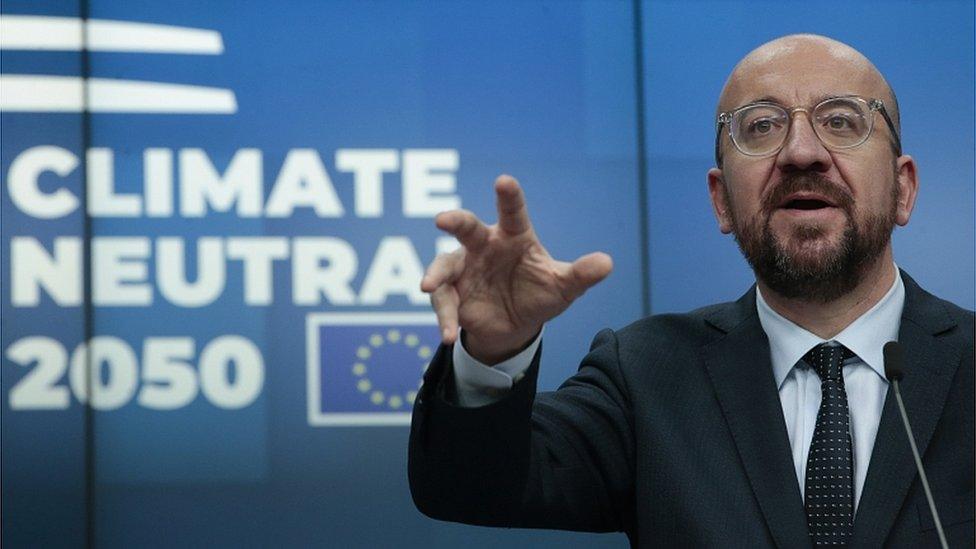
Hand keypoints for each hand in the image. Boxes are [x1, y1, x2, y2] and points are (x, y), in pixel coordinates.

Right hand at [421, 175, 612, 363]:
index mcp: (513, 236)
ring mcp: (464, 268)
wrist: (516, 326)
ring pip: (444, 264)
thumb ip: (581, 274)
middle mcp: (484, 246)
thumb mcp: (562, 287)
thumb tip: (607, 263)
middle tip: (443, 220)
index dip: (508, 196)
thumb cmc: (538, 293)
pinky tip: (446, 334)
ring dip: (435, 275)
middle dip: (455, 221)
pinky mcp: (452, 294)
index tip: (504, 180)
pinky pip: (443, 302)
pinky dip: (443, 317)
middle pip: (467, 228)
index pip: (513, 212)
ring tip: (428, 286)